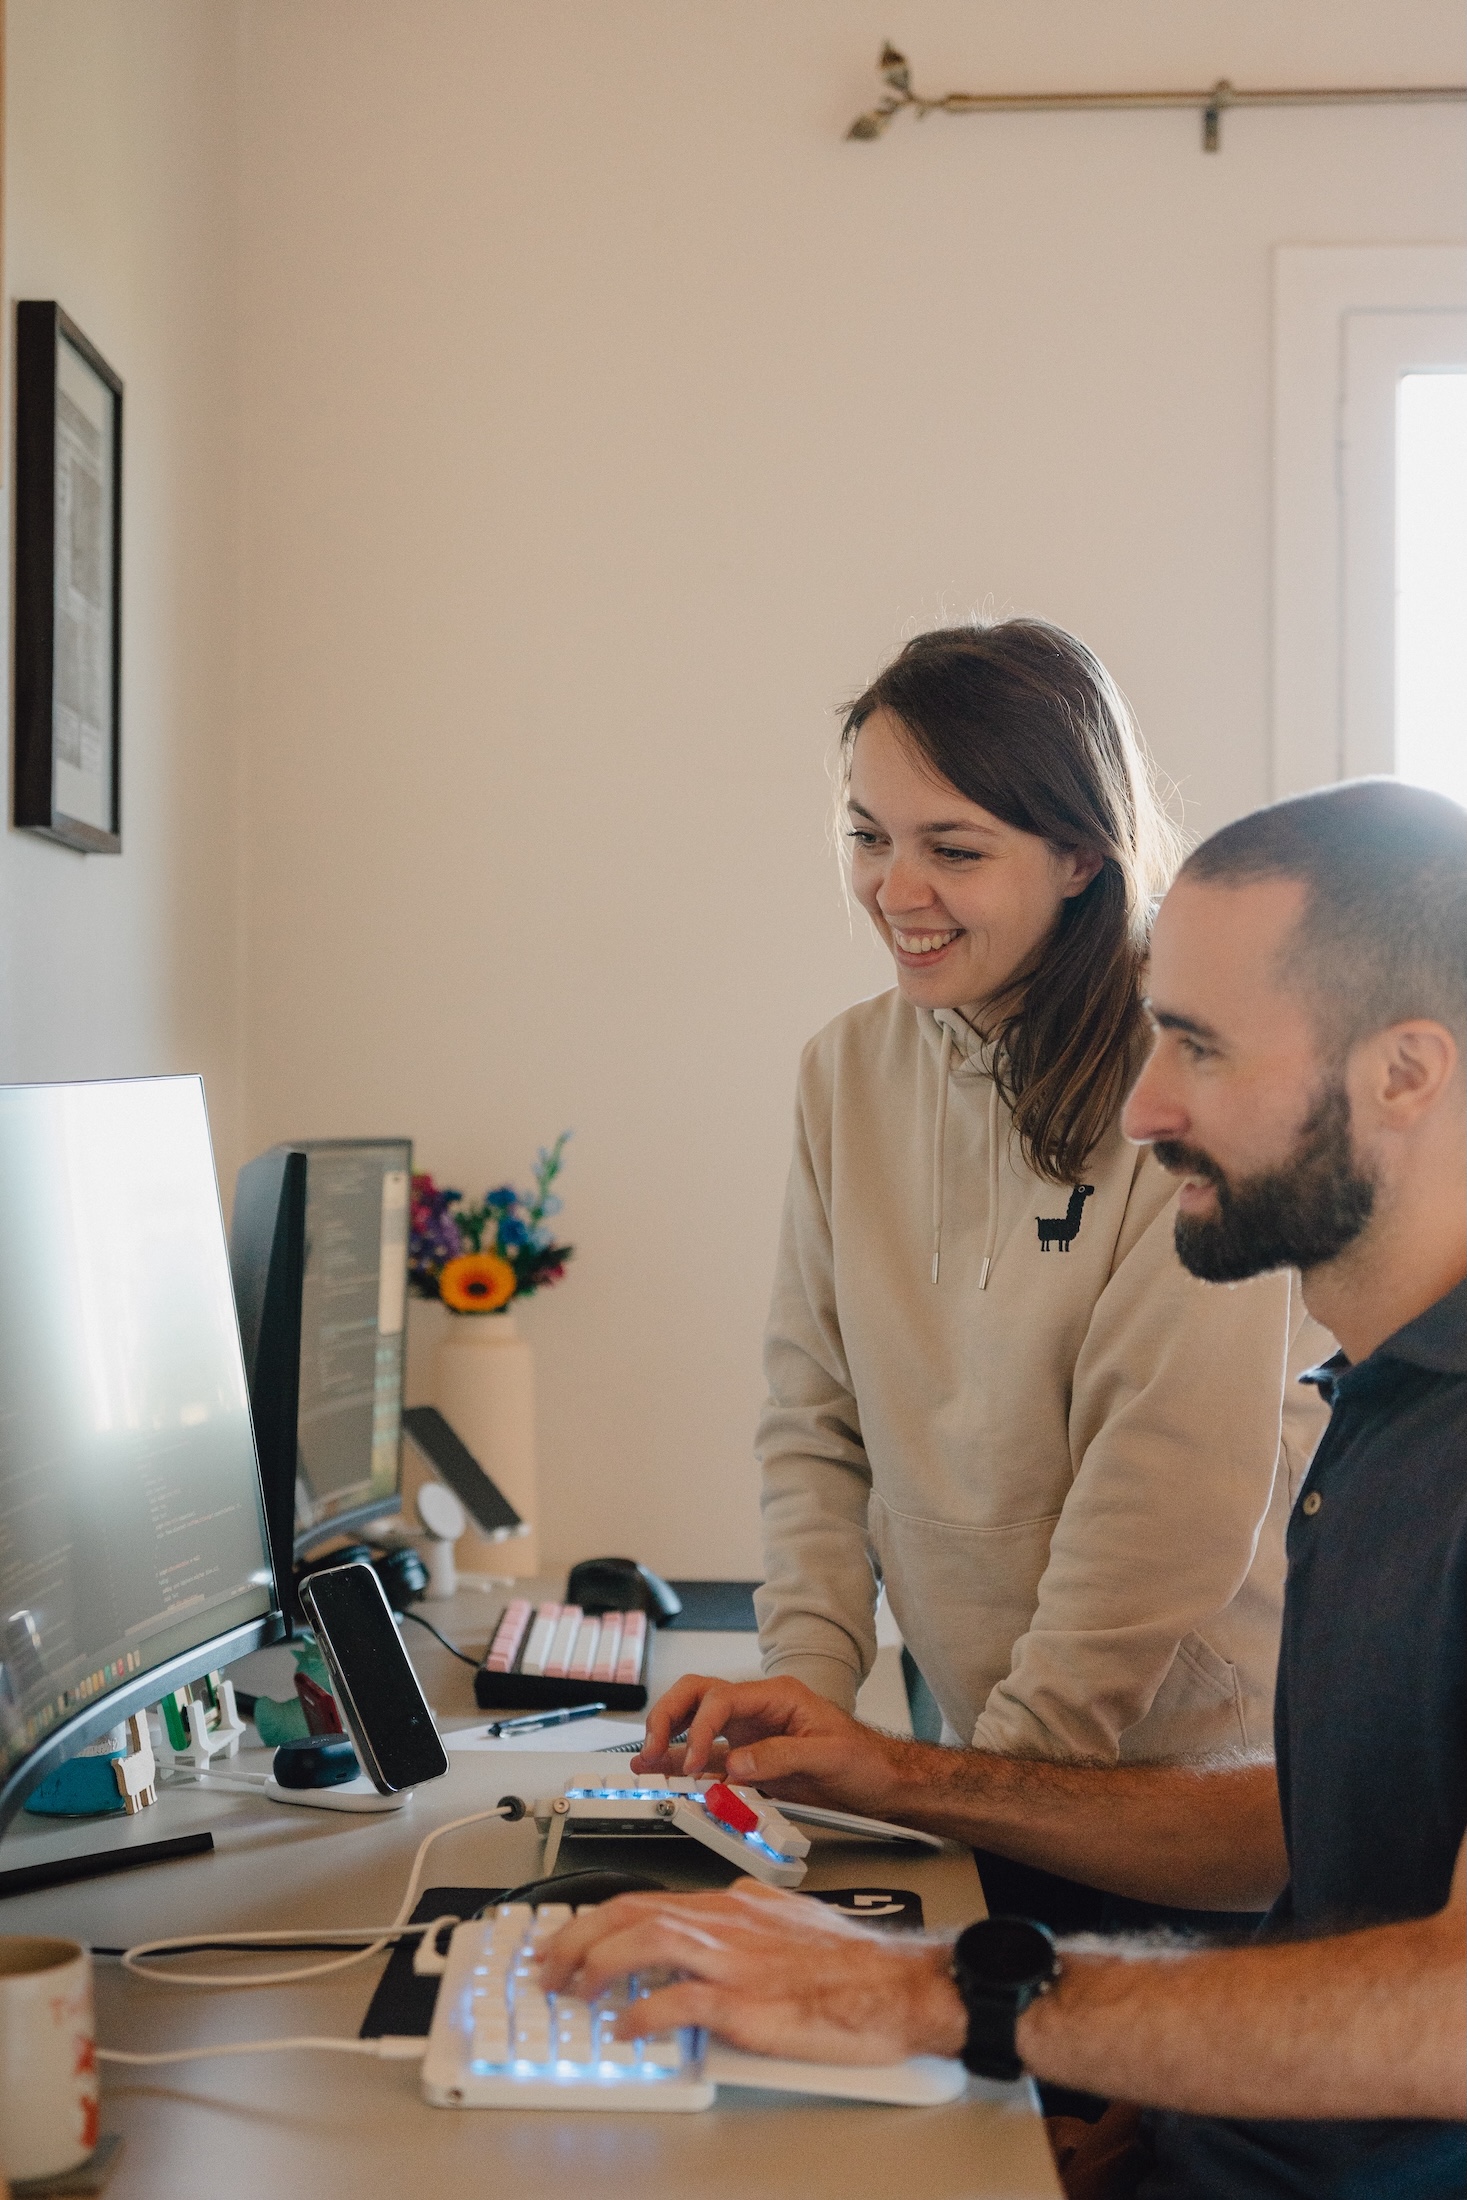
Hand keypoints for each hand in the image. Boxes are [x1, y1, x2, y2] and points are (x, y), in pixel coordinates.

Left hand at [536, 1880, 965, 2063]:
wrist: (899, 1984)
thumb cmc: (854, 1961)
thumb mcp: (790, 1918)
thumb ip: (747, 1918)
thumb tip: (718, 1921)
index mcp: (733, 1905)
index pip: (647, 1898)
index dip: (597, 1917)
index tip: (567, 1937)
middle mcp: (727, 1922)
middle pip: (632, 1911)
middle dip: (578, 1935)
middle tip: (547, 1964)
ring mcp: (735, 1960)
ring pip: (646, 1940)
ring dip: (598, 1964)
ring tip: (572, 1990)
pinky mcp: (748, 2002)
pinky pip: (680, 2003)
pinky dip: (645, 2014)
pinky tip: (626, 2029)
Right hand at [634, 1673, 906, 1815]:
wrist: (884, 1783)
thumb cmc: (865, 1759)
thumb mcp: (829, 1755)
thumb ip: (782, 1756)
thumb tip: (735, 1763)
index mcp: (777, 1697)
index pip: (722, 1698)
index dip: (701, 1728)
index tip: (694, 1760)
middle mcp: (757, 1710)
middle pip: (698, 1696)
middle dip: (669, 1717)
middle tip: (652, 1748)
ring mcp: (750, 1734)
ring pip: (695, 1722)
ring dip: (668, 1738)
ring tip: (644, 1758)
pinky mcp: (749, 1760)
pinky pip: (707, 1757)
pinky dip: (683, 1763)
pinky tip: (663, 1771)